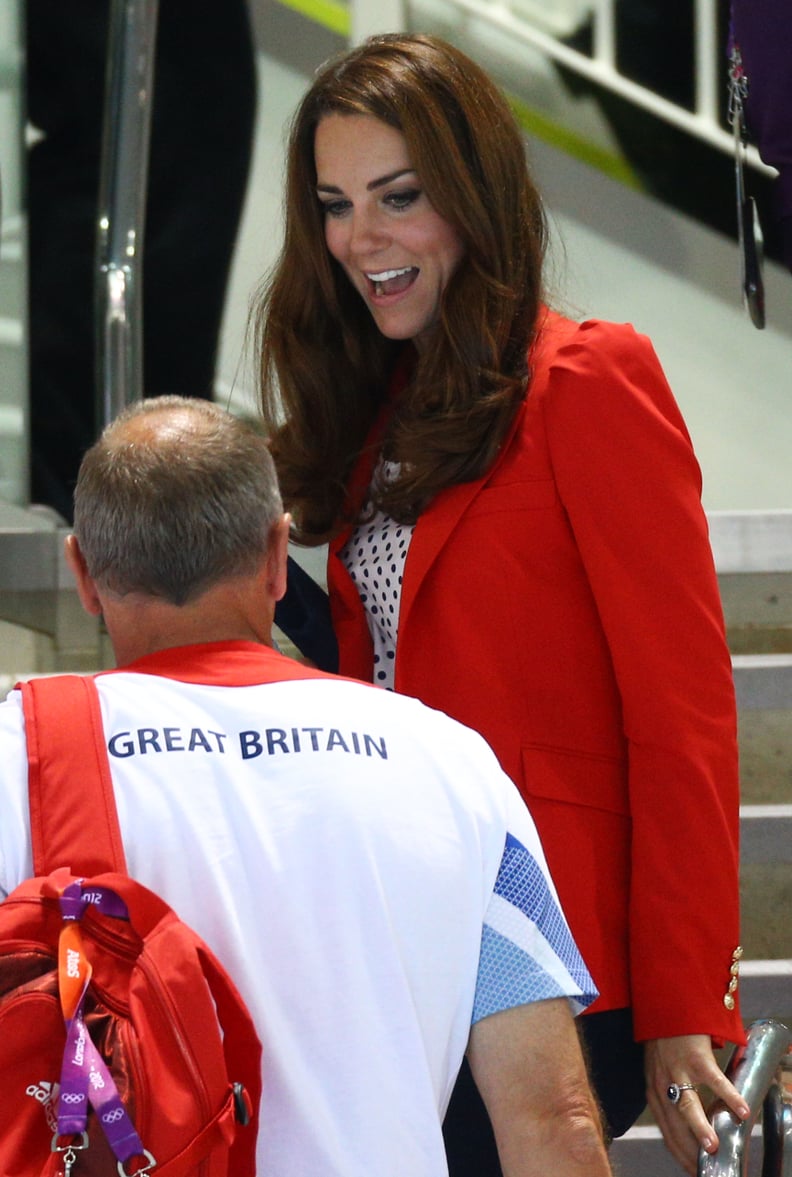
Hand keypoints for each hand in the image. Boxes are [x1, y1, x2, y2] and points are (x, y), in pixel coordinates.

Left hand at [644, 1034, 750, 1174]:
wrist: (666, 1008)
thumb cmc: (665, 1043)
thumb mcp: (659, 1073)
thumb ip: (670, 1098)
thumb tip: (688, 1127)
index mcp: (654, 1092)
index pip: (666, 1132)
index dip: (679, 1154)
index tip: (693, 1171)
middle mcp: (662, 1084)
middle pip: (675, 1125)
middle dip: (689, 1151)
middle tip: (704, 1170)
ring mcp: (678, 1070)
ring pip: (688, 1105)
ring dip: (700, 1129)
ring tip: (713, 1148)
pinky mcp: (695, 1056)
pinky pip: (714, 1081)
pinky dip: (729, 1097)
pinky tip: (742, 1112)